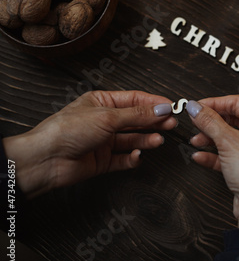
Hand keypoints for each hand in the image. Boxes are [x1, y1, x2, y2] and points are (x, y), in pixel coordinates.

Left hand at [3, 90, 175, 198]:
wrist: (46, 159)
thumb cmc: (66, 130)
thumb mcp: (107, 117)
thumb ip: (137, 114)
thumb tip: (160, 110)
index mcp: (102, 102)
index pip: (135, 100)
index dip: (154, 103)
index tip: (171, 107)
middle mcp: (104, 121)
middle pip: (136, 119)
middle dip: (154, 122)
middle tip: (171, 124)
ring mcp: (104, 141)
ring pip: (132, 139)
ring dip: (146, 139)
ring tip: (158, 140)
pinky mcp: (103, 160)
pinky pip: (124, 158)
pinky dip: (133, 157)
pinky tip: (137, 155)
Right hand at [187, 95, 238, 234]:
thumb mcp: (229, 142)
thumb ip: (210, 122)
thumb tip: (196, 108)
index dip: (215, 103)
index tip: (197, 106)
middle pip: (234, 121)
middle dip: (212, 123)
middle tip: (195, 122)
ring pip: (230, 139)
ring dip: (210, 139)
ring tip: (195, 140)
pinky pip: (229, 156)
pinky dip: (214, 156)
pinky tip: (200, 156)